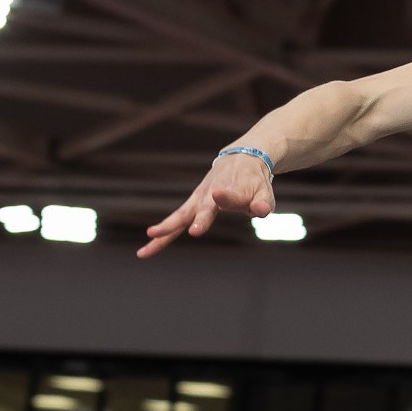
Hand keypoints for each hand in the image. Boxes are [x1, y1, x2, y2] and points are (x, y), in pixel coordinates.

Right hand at [140, 150, 274, 257]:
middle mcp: (210, 194)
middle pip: (202, 208)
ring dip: (165, 230)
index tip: (218, 195)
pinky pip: (175, 223)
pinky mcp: (191, 207)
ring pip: (180, 217)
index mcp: (232, 189)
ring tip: (148, 242)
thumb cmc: (254, 181)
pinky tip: (146, 251)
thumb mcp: (265, 191)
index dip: (226, 196)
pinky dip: (162, 237)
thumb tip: (261, 211)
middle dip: (199, 219)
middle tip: (194, 232)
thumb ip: (263, 203)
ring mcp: (198, 201)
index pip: (230, 195)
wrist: (241, 159)